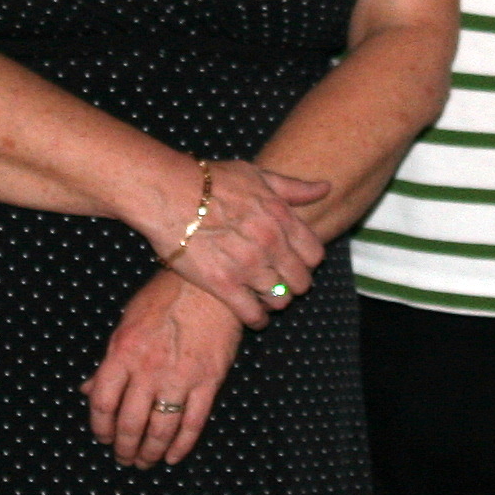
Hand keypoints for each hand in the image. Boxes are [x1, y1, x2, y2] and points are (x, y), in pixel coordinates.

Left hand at [85, 273, 244, 467]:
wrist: (209, 284)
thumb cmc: (164, 297)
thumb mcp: (126, 323)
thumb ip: (109, 361)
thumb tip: (88, 389)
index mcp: (123, 353)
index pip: (102, 402)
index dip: (100, 427)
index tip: (102, 438)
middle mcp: (148, 369)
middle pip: (130, 423)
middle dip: (125, 447)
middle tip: (125, 458)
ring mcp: (179, 378)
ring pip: (160, 429)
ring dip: (150, 452)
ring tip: (146, 462)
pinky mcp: (208, 381)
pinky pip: (193, 423)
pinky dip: (182, 445)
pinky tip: (173, 457)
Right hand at [152, 157, 327, 328]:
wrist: (168, 193)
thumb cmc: (209, 181)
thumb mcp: (257, 174)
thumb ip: (293, 187)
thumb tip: (326, 188)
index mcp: (281, 217)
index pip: (315, 254)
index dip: (308, 262)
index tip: (296, 263)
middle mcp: (270, 244)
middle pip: (300, 281)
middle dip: (293, 284)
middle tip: (281, 283)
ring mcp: (248, 266)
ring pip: (279, 300)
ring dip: (275, 302)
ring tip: (265, 299)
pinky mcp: (223, 285)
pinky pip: (252, 314)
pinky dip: (257, 320)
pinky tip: (254, 317)